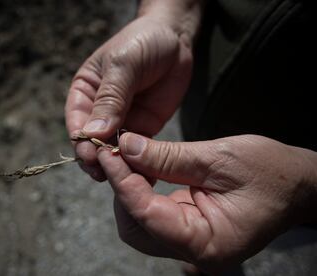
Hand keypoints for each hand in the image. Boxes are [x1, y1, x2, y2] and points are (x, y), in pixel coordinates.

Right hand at [65, 14, 193, 180]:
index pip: (77, 121)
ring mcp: (122, 121)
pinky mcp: (143, 128)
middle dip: (97, 157)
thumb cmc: (142, 43)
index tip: (89, 155)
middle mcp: (99, 110)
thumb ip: (110, 98)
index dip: (81, 140)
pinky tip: (141, 174)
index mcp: (85, 93)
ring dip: (117, 164)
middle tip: (105, 172)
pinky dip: (137, 163)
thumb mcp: (122, 65)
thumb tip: (93, 133)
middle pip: (93, 141)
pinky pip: (136, 150)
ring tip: (123, 178)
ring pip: (113, 149)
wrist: (175, 38)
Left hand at [97, 133, 316, 273]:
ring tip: (128, 157)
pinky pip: (154, 215)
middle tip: (116, 153)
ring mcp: (192, 244)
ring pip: (140, 224)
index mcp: (207, 242)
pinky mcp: (190, 231)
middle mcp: (195, 252)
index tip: (106, 151)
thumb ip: (167, 157)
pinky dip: (143, 192)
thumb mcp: (218, 158)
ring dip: (129, 191)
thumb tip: (126, 146)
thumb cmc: (270, 172)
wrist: (297, 185)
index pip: (146, 214)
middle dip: (121, 190)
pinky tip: (142, 168)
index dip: (122, 180)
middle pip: (135, 228)